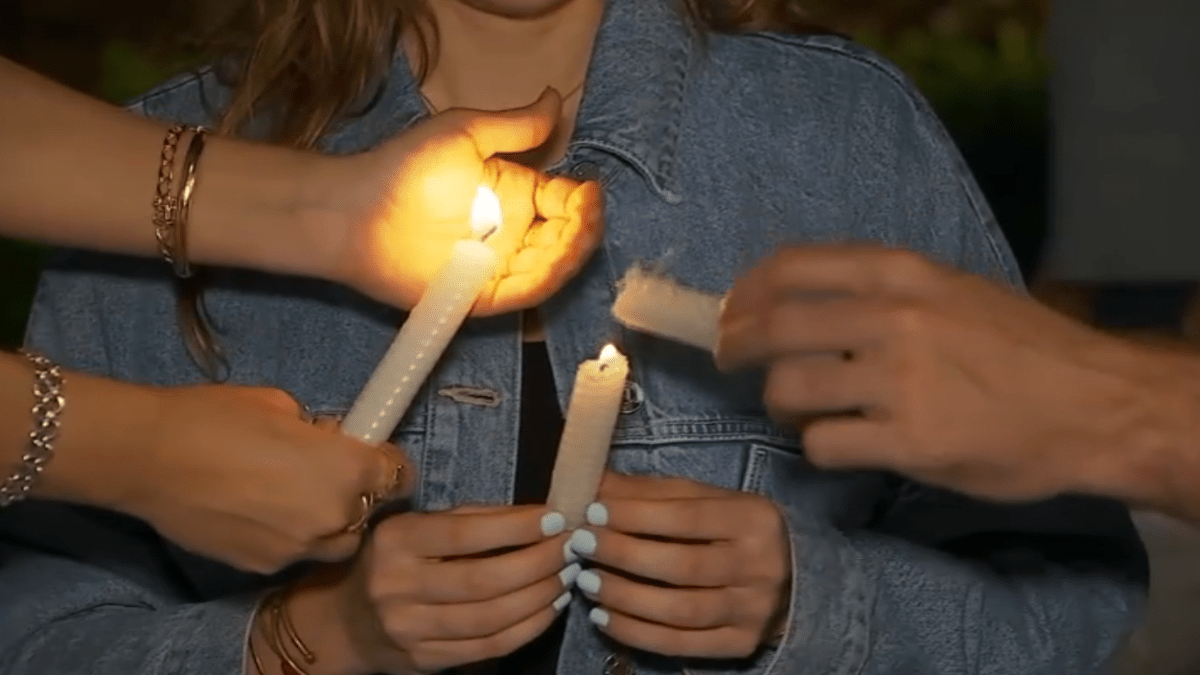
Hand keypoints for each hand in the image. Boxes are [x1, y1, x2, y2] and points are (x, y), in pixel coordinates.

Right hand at [119, 385, 410, 573]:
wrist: (149, 456)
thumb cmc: (216, 418)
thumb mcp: (283, 406)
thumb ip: (320, 432)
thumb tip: (330, 439)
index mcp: (348, 469)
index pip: (400, 476)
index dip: (389, 463)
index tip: (375, 455)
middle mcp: (333, 515)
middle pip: (369, 512)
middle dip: (356, 493)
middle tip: (327, 472)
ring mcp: (299, 548)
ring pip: (335, 540)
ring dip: (327, 520)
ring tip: (292, 495)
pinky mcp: (264, 565)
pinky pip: (294, 552)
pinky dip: (289, 536)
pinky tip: (257, 512)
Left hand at [322, 88, 603, 314]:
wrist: (355, 212)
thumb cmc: (406, 167)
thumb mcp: (465, 133)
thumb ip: (515, 125)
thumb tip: (557, 97)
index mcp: (515, 194)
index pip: (566, 201)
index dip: (585, 200)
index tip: (590, 191)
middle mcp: (513, 234)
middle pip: (568, 238)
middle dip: (585, 228)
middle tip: (587, 215)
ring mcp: (499, 267)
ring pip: (554, 267)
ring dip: (573, 253)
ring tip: (577, 235)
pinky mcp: (483, 297)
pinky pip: (526, 292)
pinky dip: (547, 279)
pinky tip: (557, 260)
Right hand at [336, 505, 575, 673]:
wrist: (345, 622)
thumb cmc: (394, 559)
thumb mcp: (418, 527)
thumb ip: (470, 519)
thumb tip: (536, 516)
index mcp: (396, 540)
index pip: (463, 534)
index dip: (515, 528)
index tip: (556, 519)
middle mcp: (397, 586)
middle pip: (482, 580)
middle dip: (537, 564)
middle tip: (572, 549)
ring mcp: (409, 629)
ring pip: (491, 618)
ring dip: (540, 596)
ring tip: (568, 576)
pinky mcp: (425, 661)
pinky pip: (489, 646)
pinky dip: (528, 628)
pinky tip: (549, 607)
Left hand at [569, 473, 790, 658]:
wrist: (791, 577)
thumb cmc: (734, 530)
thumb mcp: (705, 500)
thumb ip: (652, 493)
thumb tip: (595, 482)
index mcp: (754, 518)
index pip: (686, 517)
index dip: (635, 515)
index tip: (593, 512)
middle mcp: (761, 566)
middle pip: (682, 566)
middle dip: (623, 555)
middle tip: (582, 545)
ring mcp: (754, 610)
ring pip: (679, 610)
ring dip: (624, 597)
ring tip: (588, 581)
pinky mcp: (741, 644)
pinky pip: (681, 644)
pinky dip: (636, 633)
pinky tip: (605, 617)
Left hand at [716, 244, 1181, 503]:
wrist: (1095, 405)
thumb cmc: (1024, 346)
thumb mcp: (955, 289)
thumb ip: (882, 287)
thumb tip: (798, 296)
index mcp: (902, 273)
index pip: (790, 267)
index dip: (744, 291)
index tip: (729, 310)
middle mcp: (893, 318)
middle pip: (772, 328)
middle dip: (736, 347)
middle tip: (730, 361)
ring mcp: (900, 381)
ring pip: (788, 389)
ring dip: (780, 404)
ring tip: (798, 410)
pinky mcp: (910, 442)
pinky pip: (823, 444)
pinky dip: (820, 446)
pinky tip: (842, 443)